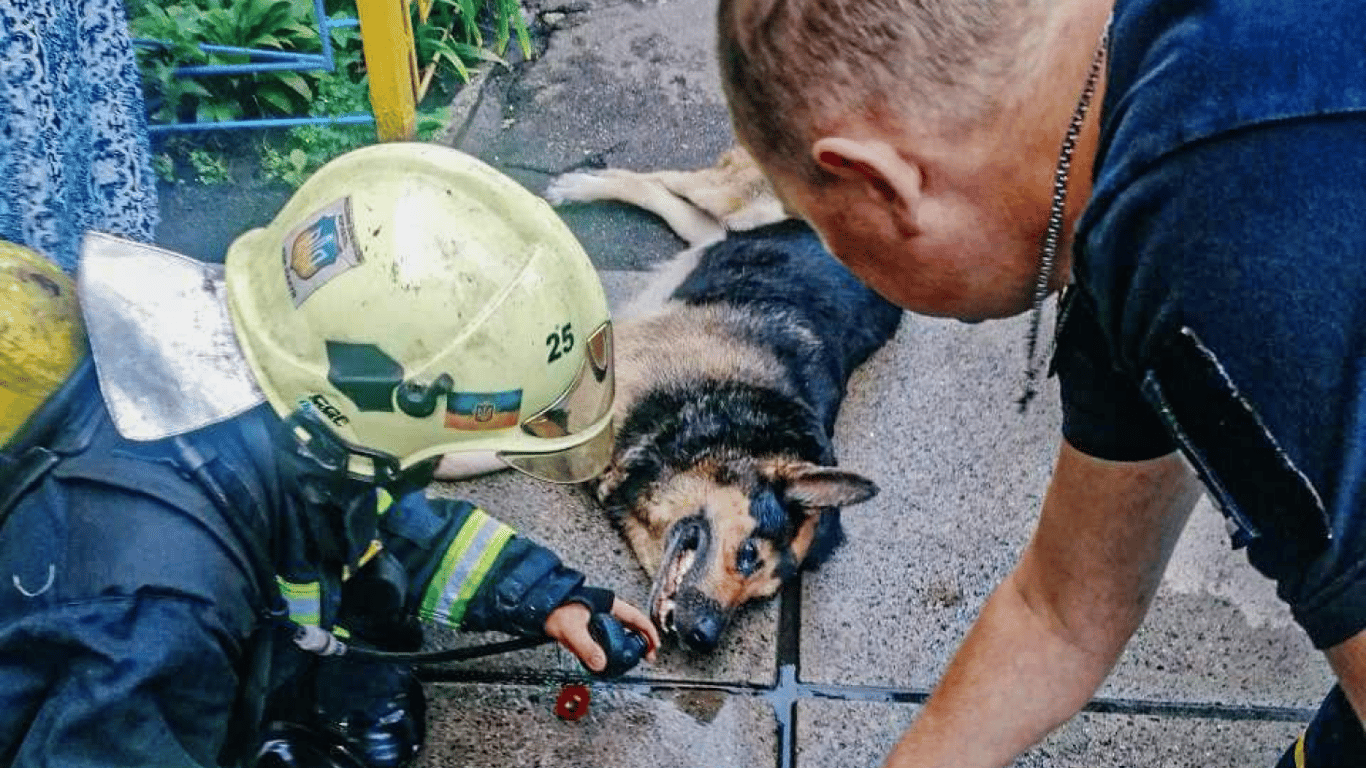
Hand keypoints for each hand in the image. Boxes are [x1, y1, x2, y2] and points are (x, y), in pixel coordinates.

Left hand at [544, 597, 659, 672]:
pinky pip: (608, 638)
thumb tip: (600, 664)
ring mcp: (599, 619)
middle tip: (646, 657)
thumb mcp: (571, 629)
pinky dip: (614, 648)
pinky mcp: (590, 628)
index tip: (654, 647)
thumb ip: (586, 647)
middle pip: (632, 626)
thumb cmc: (554, 610)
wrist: (537, 607)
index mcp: (609, 605)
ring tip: (629, 660)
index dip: (649, 632)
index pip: (637, 618)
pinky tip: (611, 659)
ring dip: (628, 646)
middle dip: (641, 641)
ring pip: (621, 632)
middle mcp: (607, 611)